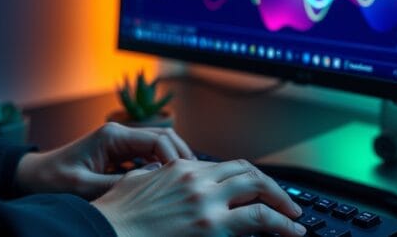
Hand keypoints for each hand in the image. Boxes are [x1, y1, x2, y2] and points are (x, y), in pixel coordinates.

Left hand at [16, 122, 195, 198]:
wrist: (33, 176)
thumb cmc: (54, 180)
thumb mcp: (85, 187)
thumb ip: (120, 183)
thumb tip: (155, 181)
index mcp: (113, 136)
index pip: (157, 140)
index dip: (175, 158)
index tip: (185, 177)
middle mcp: (119, 133)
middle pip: (164, 137)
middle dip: (181, 155)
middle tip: (196, 176)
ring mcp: (120, 141)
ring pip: (158, 144)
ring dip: (173, 159)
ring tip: (187, 179)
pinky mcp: (118, 151)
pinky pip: (147, 154)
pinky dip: (161, 165)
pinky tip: (167, 182)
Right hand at [92, 159, 306, 236]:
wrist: (102, 233)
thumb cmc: (113, 216)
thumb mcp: (134, 185)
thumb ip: (154, 176)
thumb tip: (160, 173)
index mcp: (180, 169)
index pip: (226, 166)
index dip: (248, 176)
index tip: (258, 187)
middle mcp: (197, 178)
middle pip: (248, 172)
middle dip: (271, 185)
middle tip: (285, 201)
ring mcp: (205, 200)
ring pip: (259, 188)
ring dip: (282, 201)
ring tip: (294, 216)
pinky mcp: (210, 224)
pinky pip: (259, 218)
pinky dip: (282, 223)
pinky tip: (292, 231)